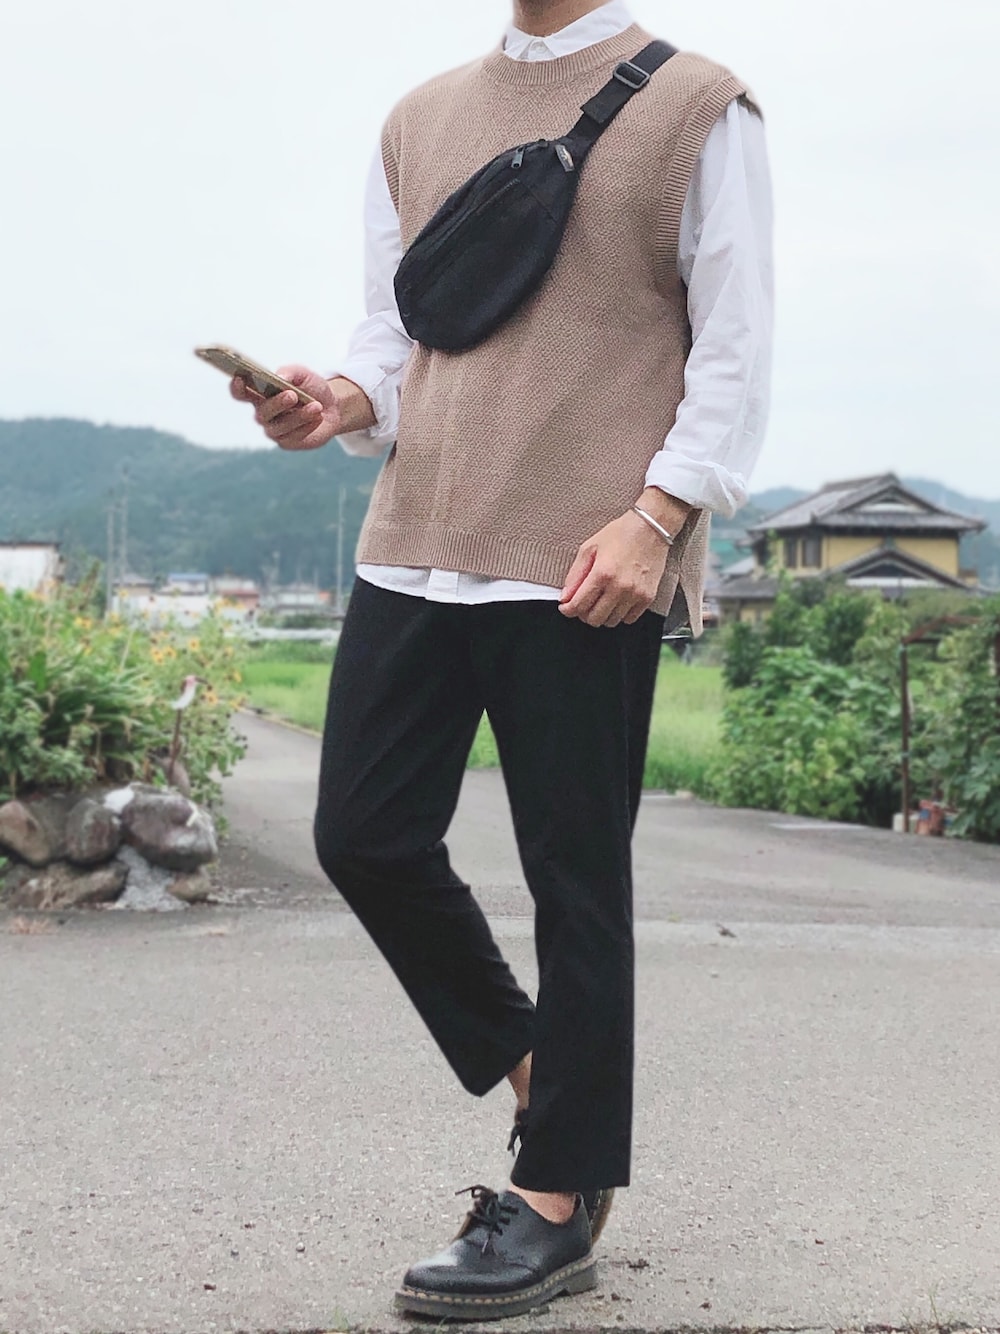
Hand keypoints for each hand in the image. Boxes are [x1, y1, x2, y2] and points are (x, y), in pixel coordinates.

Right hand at [230, 367, 375, 450]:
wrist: (333, 406)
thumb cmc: (312, 388)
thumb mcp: (304, 374)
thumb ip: (291, 372)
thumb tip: (280, 376)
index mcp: (260, 394)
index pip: (241, 393)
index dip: (237, 388)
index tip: (240, 379)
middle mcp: (264, 413)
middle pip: (262, 412)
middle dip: (277, 403)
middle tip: (292, 395)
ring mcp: (274, 429)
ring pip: (280, 426)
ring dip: (299, 416)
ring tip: (316, 406)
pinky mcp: (288, 442)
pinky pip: (295, 436)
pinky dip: (308, 426)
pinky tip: (318, 417)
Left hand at [559, 488, 690, 627]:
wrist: (651, 528)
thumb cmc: (620, 534)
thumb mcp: (589, 548)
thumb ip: (575, 574)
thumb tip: (565, 597)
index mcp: (602, 573)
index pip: (579, 605)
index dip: (568, 610)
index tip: (566, 608)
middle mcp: (620, 587)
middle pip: (594, 619)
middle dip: (584, 614)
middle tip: (583, 604)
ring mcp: (636, 594)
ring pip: (611, 621)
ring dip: (602, 615)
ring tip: (600, 601)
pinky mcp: (648, 597)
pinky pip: (629, 619)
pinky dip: (619, 614)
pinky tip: (616, 601)